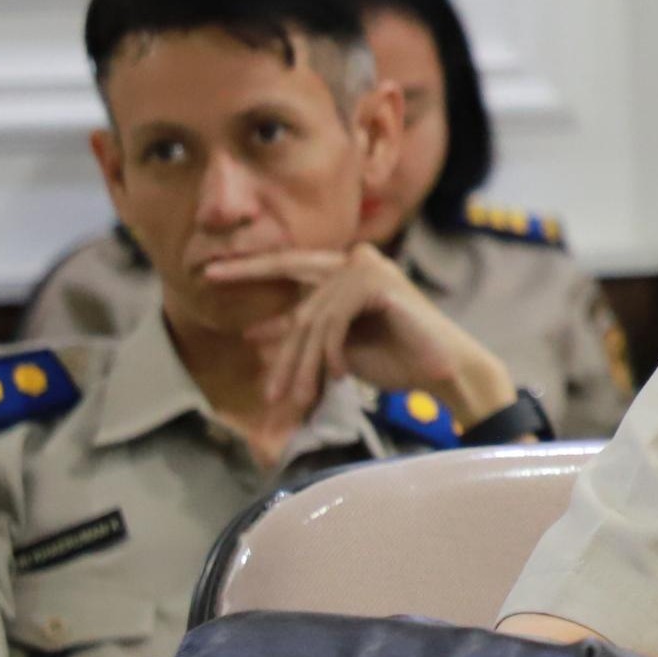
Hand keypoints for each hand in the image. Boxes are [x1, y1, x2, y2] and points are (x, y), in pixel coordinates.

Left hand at [197, 245, 516, 425]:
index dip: (250, 270)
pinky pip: (335, 320)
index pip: (290, 266)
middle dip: (264, 311)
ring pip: (314, 318)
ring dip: (303, 363)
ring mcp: (366, 267)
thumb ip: (307, 336)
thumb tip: (254, 335)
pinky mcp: (376, 283)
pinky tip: (338, 375)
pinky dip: (332, 351)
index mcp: (345, 270)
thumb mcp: (340, 348)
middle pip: (299, 297)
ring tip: (293, 396)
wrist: (447, 372)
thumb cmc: (400, 362)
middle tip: (222, 308)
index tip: (210, 274)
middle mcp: (354, 260)